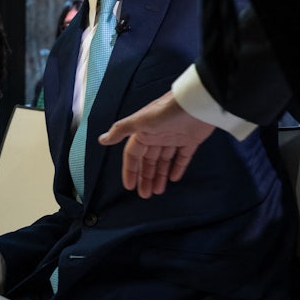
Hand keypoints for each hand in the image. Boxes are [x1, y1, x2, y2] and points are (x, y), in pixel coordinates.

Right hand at [98, 90, 214, 198]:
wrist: (197, 104)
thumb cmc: (167, 112)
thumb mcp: (141, 121)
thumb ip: (121, 130)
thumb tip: (102, 140)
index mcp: (143, 132)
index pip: (133, 155)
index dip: (130, 170)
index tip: (129, 186)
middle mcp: (157, 135)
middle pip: (148, 160)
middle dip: (145, 177)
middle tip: (145, 195)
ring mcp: (174, 138)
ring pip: (164, 161)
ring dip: (160, 176)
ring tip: (157, 191)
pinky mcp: (190, 140)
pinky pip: (182, 157)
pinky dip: (178, 167)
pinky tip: (175, 179)